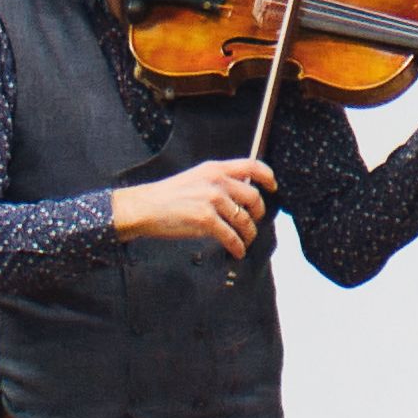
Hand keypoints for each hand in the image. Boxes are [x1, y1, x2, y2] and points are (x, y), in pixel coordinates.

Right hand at [112, 157, 275, 257]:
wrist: (144, 207)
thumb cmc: (168, 196)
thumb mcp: (196, 178)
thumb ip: (218, 182)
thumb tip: (242, 194)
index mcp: (214, 169)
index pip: (251, 166)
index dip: (268, 177)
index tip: (273, 187)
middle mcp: (216, 182)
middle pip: (254, 198)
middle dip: (258, 214)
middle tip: (253, 223)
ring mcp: (212, 200)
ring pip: (245, 221)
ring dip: (248, 235)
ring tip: (244, 241)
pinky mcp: (206, 220)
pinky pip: (232, 237)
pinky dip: (238, 247)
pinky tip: (237, 252)